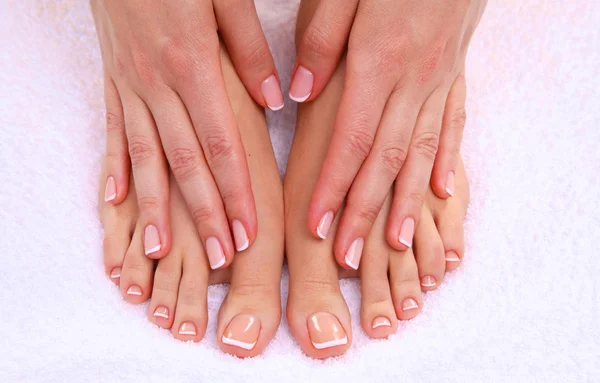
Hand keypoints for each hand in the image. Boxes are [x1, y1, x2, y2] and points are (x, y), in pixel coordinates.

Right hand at [92, 0, 283, 267]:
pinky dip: (116, 170)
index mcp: (193, 68)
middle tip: (216, 259)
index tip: (247, 234)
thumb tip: (274, 101)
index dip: (235, 194)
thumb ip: (250, 51)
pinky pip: (114, 132)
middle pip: (185, 164)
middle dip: (203, 216)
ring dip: (154, 208)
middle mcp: (158, 87)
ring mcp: (130, 88)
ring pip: (145, 159)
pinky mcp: (112, 83)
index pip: (220, 147)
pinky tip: (117, 201)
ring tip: (160, 251)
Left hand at [291, 0, 485, 267]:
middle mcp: (412, 83)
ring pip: (421, 154)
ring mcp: (438, 82)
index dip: (333, 187)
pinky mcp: (455, 76)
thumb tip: (299, 90)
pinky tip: (441, 194)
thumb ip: (322, 41)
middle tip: (350, 256)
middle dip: (365, 212)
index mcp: (378, 63)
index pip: (351, 141)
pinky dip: (446, 163)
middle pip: (385, 160)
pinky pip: (452, 126)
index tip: (317, 226)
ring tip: (395, 245)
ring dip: (406, 202)